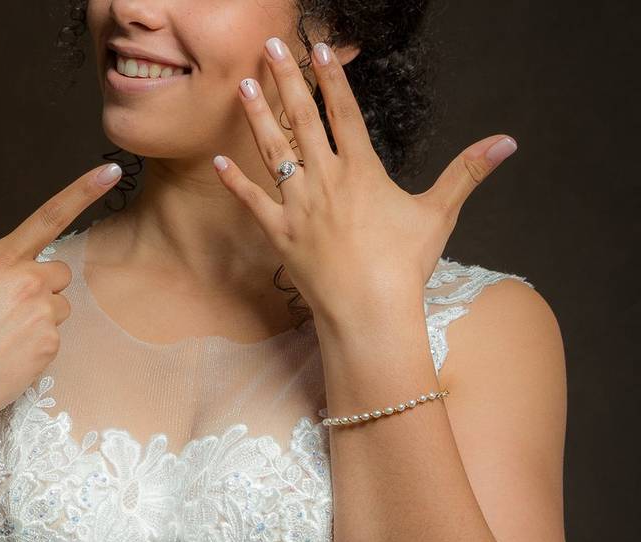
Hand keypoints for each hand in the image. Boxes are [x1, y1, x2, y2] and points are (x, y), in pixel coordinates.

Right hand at [0, 163, 122, 437]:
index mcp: (0, 260)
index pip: (48, 217)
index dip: (83, 190)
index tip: (111, 171)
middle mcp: (28, 281)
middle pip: (58, 272)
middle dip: (41, 286)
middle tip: (5, 309)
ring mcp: (43, 314)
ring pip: (59, 306)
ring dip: (41, 316)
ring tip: (3, 335)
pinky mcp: (51, 344)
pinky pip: (56, 336)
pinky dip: (38, 344)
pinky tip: (9, 354)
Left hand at [213, 36, 518, 327]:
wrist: (369, 310)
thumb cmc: (404, 264)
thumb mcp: (439, 213)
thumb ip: (467, 171)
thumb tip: (507, 141)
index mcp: (362, 171)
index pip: (344, 112)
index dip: (331, 78)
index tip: (318, 48)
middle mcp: (325, 180)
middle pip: (303, 120)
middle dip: (286, 79)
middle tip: (268, 47)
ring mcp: (298, 205)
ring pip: (273, 152)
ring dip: (257, 117)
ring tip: (242, 87)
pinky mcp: (279, 233)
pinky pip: (251, 202)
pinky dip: (234, 182)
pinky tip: (217, 161)